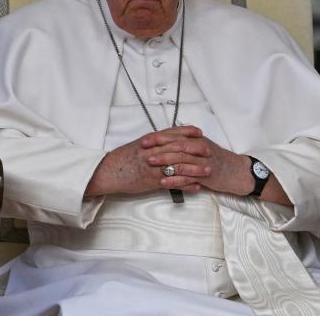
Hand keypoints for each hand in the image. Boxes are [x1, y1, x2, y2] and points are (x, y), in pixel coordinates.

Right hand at [85, 126, 209, 196]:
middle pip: (179, 148)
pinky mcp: (152, 181)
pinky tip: (196, 187)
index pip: (172, 133)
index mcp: (150, 141)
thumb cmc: (122, 159)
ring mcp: (153, 166)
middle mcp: (154, 151)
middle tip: (210, 151)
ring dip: (195, 168)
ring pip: (179, 165)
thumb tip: (164, 141)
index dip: (187, 132)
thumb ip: (152, 143)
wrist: (109, 172)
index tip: (200, 132)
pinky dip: (186, 185)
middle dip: (196, 149)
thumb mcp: (137, 146)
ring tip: (208, 171)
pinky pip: (172, 182)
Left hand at [141, 128, 252, 196]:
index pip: (175, 136)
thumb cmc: (217, 160)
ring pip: (181, 160)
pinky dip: (174, 179)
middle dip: (158, 148)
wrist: (237, 172)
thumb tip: (168, 140)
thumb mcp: (202, 147)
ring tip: (149, 164)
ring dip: (164, 162)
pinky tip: (163, 182)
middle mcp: (199, 148)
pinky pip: (187, 177)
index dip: (159, 138)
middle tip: (143, 151)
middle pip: (176, 146)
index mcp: (197, 140)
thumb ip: (187, 143)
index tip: (144, 140)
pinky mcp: (205, 176)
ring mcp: (202, 162)